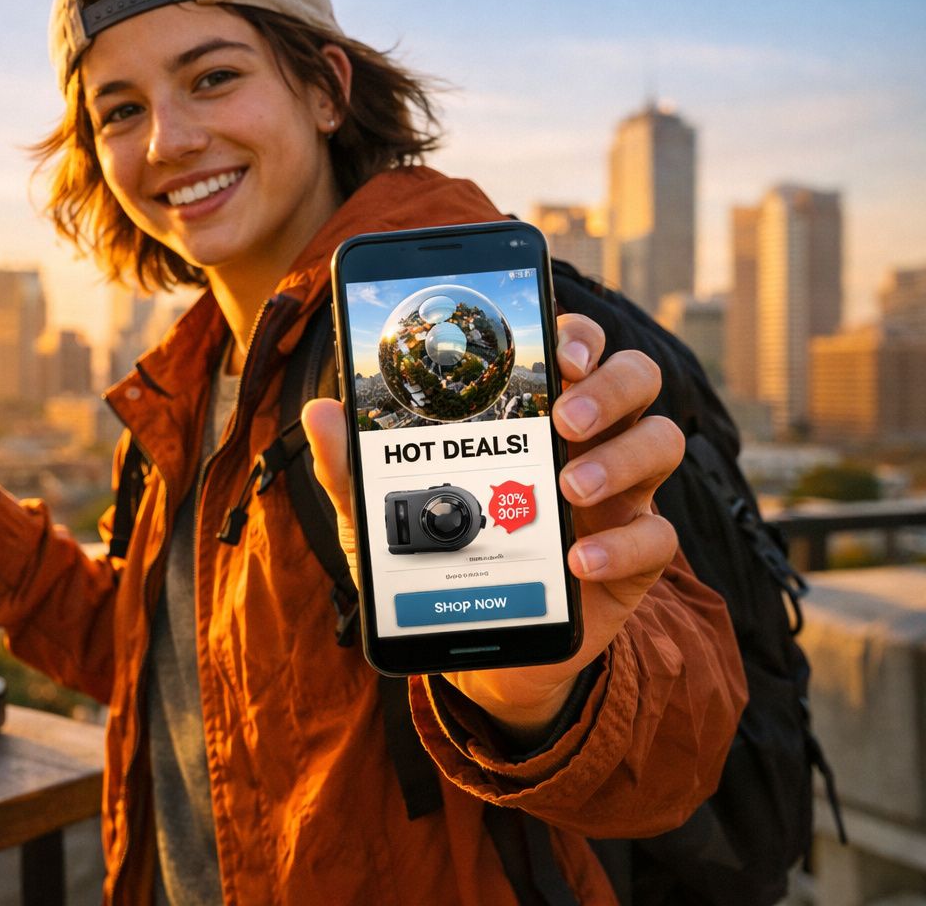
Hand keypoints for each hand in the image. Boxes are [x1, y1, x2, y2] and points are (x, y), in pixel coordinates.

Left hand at [301, 313, 683, 741]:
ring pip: (661, 442)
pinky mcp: (634, 560)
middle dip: (609, 386)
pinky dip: (623, 545)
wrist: (475, 645)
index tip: (557, 351)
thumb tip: (319, 412)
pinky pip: (659, 538)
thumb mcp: (384, 515)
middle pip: (635, 379)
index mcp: (535, 413)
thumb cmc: (436, 557)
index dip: (578, 336)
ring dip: (620, 456)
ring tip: (568, 487)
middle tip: (564, 418)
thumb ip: (355, 466)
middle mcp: (588, 442)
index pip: (575, 348)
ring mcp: (619, 496)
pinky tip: (577, 560)